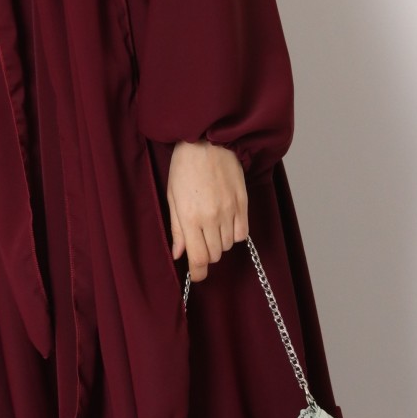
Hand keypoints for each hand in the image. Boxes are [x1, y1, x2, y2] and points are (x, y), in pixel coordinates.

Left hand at [167, 140, 248, 283]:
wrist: (207, 142)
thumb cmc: (184, 167)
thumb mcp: (172, 197)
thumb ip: (176, 228)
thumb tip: (178, 254)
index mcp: (190, 217)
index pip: (199, 259)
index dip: (198, 273)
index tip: (196, 275)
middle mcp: (212, 218)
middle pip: (215, 255)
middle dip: (206, 254)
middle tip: (200, 242)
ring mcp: (230, 211)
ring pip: (229, 245)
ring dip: (220, 243)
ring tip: (211, 226)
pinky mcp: (243, 203)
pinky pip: (243, 232)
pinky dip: (235, 234)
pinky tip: (226, 223)